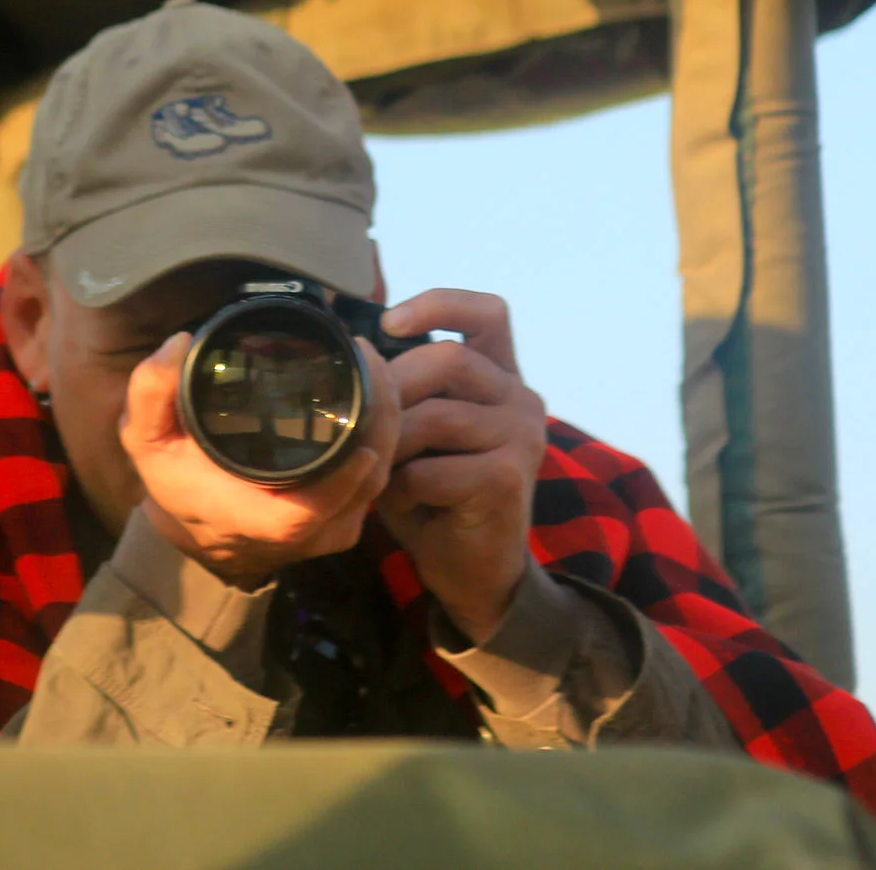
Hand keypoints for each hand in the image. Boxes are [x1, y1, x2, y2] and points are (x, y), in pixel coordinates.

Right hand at [120, 329, 397, 588]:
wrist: (197, 520)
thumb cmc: (177, 479)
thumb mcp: (147, 438)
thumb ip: (152, 394)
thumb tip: (179, 344)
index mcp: (257, 520)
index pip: (311, 510)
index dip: (343, 479)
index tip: (362, 428)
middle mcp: (303, 533)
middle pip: (364, 486)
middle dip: (380, 421)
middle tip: (370, 357)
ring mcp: (330, 529)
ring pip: (379, 481)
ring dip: (388, 422)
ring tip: (374, 363)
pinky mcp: (345, 518)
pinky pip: (378, 481)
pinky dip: (384, 437)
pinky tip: (377, 392)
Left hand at [373, 290, 546, 643]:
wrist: (472, 569)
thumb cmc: (435, 493)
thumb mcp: (416, 431)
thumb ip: (401, 392)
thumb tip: (353, 353)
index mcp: (500, 376)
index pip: (486, 313)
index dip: (439, 304)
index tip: (390, 321)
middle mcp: (521, 398)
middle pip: (449, 360)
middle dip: (393, 387)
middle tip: (364, 423)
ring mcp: (522, 437)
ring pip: (435, 416)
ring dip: (392, 445)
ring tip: (379, 469)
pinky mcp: (509, 479)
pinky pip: (432, 469)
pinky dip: (401, 488)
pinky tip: (399, 502)